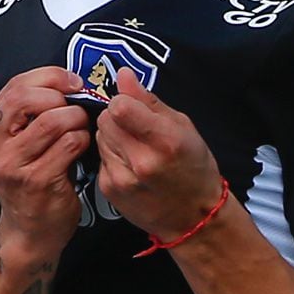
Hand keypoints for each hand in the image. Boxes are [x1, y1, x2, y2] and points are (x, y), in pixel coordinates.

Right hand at [0, 67, 91, 251]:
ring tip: (82, 128)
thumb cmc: (32, 183)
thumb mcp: (19, 146)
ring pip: (52, 121)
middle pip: (25, 98)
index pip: (14, 87)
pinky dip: (83, 139)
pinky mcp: (37, 182)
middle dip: (60, 95)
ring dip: (76, 119)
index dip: (49, 77)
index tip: (73, 82)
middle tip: (78, 105)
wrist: (30, 233)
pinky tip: (83, 148)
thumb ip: (31, 115)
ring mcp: (12, 166)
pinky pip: (69, 144)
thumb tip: (68, 81)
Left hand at [95, 71, 223, 242]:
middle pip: (105, 120)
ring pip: (99, 137)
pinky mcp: (109, 189)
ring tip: (136, 149)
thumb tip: (123, 75)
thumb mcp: (183, 127)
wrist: (193, 218)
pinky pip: (99, 157)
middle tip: (136, 130)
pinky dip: (112, 156)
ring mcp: (122, 179)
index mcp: (165, 142)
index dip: (124, 101)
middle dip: (117, 118)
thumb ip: (149, 101)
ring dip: (113, 137)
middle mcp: (142, 162)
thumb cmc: (194, 169)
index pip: (120, 106)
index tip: (134, 108)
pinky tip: (130, 165)